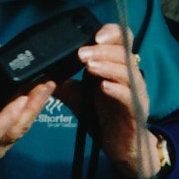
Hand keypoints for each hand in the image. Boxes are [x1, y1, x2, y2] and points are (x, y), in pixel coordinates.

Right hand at [0, 46, 55, 164]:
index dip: (10, 115)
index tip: (24, 96)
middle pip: (11, 133)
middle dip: (31, 108)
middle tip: (46, 85)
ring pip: (16, 135)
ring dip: (33, 112)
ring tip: (46, 89)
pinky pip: (15, 136)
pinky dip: (26, 118)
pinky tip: (35, 101)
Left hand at [74, 22, 160, 178]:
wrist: (120, 145)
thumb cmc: (103, 116)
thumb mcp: (78, 97)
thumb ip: (64, 84)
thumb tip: (42, 75)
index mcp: (116, 66)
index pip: (120, 39)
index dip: (111, 32)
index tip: (93, 35)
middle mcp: (129, 75)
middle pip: (123, 52)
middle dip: (102, 50)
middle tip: (82, 54)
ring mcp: (135, 92)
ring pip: (128, 72)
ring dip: (108, 66)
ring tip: (89, 66)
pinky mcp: (136, 110)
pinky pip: (130, 96)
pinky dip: (117, 90)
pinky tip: (104, 87)